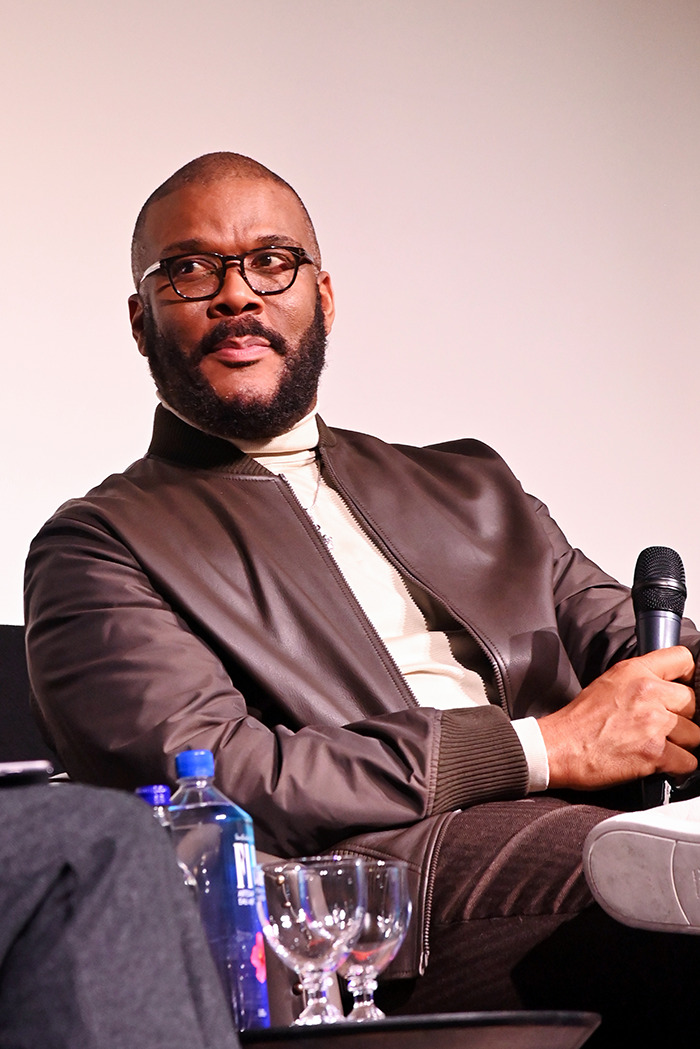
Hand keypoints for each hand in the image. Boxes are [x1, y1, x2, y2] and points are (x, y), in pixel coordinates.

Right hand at [538, 646, 698, 789]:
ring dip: (680, 744)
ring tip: (656, 745)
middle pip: (693, 702)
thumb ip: (639, 679)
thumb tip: (665, 687)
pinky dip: (677, 766)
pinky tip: (659, 762)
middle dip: (682, 717)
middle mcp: (648, 693)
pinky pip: (689, 762)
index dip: (686, 677)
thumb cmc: (578, 721)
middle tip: (661, 726)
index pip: (683, 659)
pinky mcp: (655, 753)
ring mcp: (653, 723)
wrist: (558, 747)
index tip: (681, 690)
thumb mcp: (608, 683)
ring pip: (695, 735)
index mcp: (635, 671)